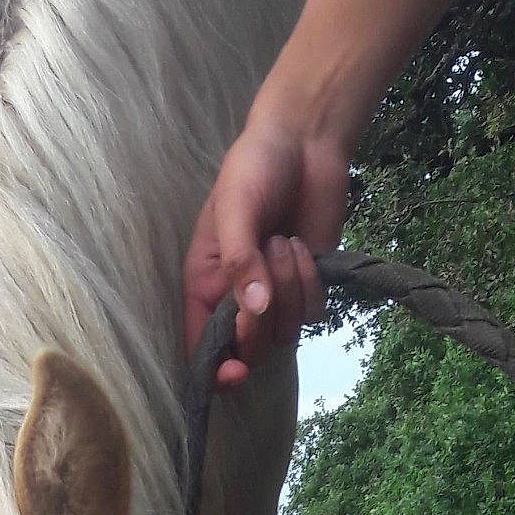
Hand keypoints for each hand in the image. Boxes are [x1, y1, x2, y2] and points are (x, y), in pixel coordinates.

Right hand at [183, 113, 349, 384]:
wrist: (305, 143)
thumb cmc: (255, 168)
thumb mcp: (235, 209)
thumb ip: (240, 261)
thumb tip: (254, 311)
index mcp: (204, 285)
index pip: (203, 348)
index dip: (216, 369)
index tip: (236, 372)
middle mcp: (236, 299)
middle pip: (249, 349)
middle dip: (263, 316)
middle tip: (268, 263)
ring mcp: (274, 296)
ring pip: (284, 333)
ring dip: (290, 288)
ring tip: (285, 241)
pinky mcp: (305, 287)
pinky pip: (311, 313)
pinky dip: (311, 283)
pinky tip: (304, 248)